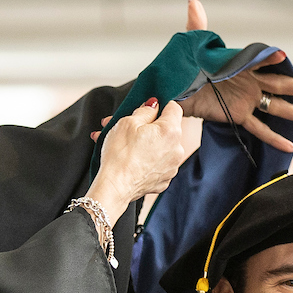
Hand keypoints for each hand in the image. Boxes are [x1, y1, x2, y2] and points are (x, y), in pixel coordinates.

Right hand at [89, 97, 199, 215]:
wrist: (115, 187)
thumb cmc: (120, 155)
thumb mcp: (128, 122)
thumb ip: (145, 110)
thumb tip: (153, 105)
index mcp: (171, 130)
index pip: (174, 108)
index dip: (159, 106)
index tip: (147, 110)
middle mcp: (177, 149)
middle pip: (167, 128)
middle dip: (148, 126)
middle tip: (128, 128)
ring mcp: (172, 166)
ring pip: (161, 146)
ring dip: (147, 143)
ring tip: (125, 145)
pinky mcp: (165, 179)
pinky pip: (158, 163)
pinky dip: (147, 159)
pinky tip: (132, 159)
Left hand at [173, 0, 292, 155]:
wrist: (181, 89)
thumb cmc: (191, 65)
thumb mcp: (195, 46)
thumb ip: (197, 25)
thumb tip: (193, 0)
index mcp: (244, 64)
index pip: (259, 60)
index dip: (269, 58)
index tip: (281, 55)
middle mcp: (251, 81)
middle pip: (283, 85)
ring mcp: (248, 99)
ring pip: (278, 108)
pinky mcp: (239, 116)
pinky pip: (259, 129)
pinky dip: (274, 138)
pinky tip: (291, 146)